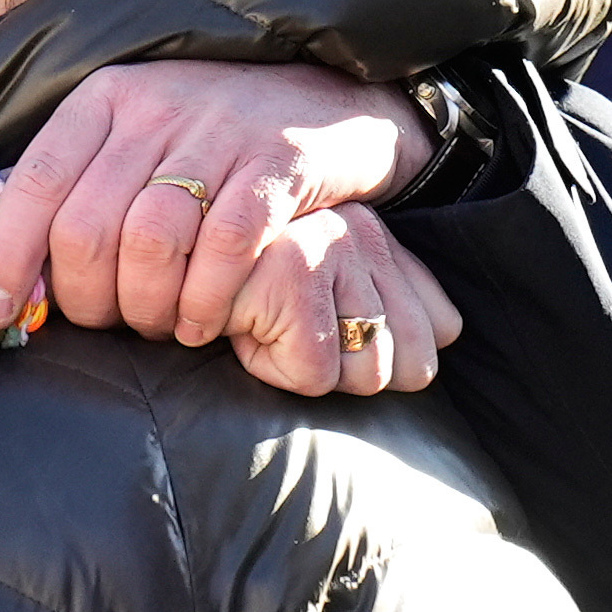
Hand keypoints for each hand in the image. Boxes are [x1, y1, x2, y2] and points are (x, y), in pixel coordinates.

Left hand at [0, 62, 424, 349]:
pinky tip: (206, 323)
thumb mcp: (139, 141)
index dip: (5, 255)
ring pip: (151, 240)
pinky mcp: (280, 161)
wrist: (331, 102)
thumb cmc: (216, 143)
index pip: (35, 180)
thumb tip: (12, 283)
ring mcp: (221, 131)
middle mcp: (157, 105)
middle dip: (85, 298)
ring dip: (146, 306)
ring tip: (159, 327)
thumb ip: (81, 194)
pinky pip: (227, 244)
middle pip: (87, 225)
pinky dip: (207, 298)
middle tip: (109, 325)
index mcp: (107, 98)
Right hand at [212, 207, 466, 402]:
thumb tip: (447, 335)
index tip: (325, 340)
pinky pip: (314, 372)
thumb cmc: (235, 285)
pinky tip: (244, 330)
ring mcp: (335, 250)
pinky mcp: (297, 274)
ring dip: (309, 370)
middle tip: (291, 340)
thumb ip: (386, 304)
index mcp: (378, 241)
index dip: (390, 363)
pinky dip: (273, 368)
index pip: (440, 333)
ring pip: (368, 374)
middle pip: (413, 364)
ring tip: (268, 330)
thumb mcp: (322, 292)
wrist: (163, 250)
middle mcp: (366, 237)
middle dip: (349, 373)